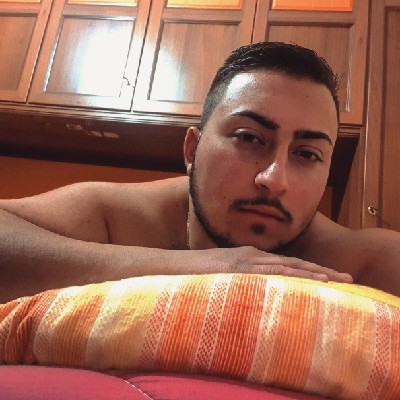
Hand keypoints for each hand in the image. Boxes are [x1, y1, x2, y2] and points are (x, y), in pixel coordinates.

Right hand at [191, 246, 352, 282]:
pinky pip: (269, 273)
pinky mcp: (237, 268)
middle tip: (347, 278)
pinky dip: (291, 276)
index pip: (286, 264)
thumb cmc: (196, 274)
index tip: (331, 277)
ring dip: (313, 273)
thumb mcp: (223, 275)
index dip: (310, 269)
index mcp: (250, 257)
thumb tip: (256, 293)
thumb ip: (241, 279)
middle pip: (293, 263)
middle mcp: (252, 256)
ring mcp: (245, 261)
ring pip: (286, 267)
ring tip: (336, 280)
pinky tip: (307, 280)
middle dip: (321, 271)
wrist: (170, 266)